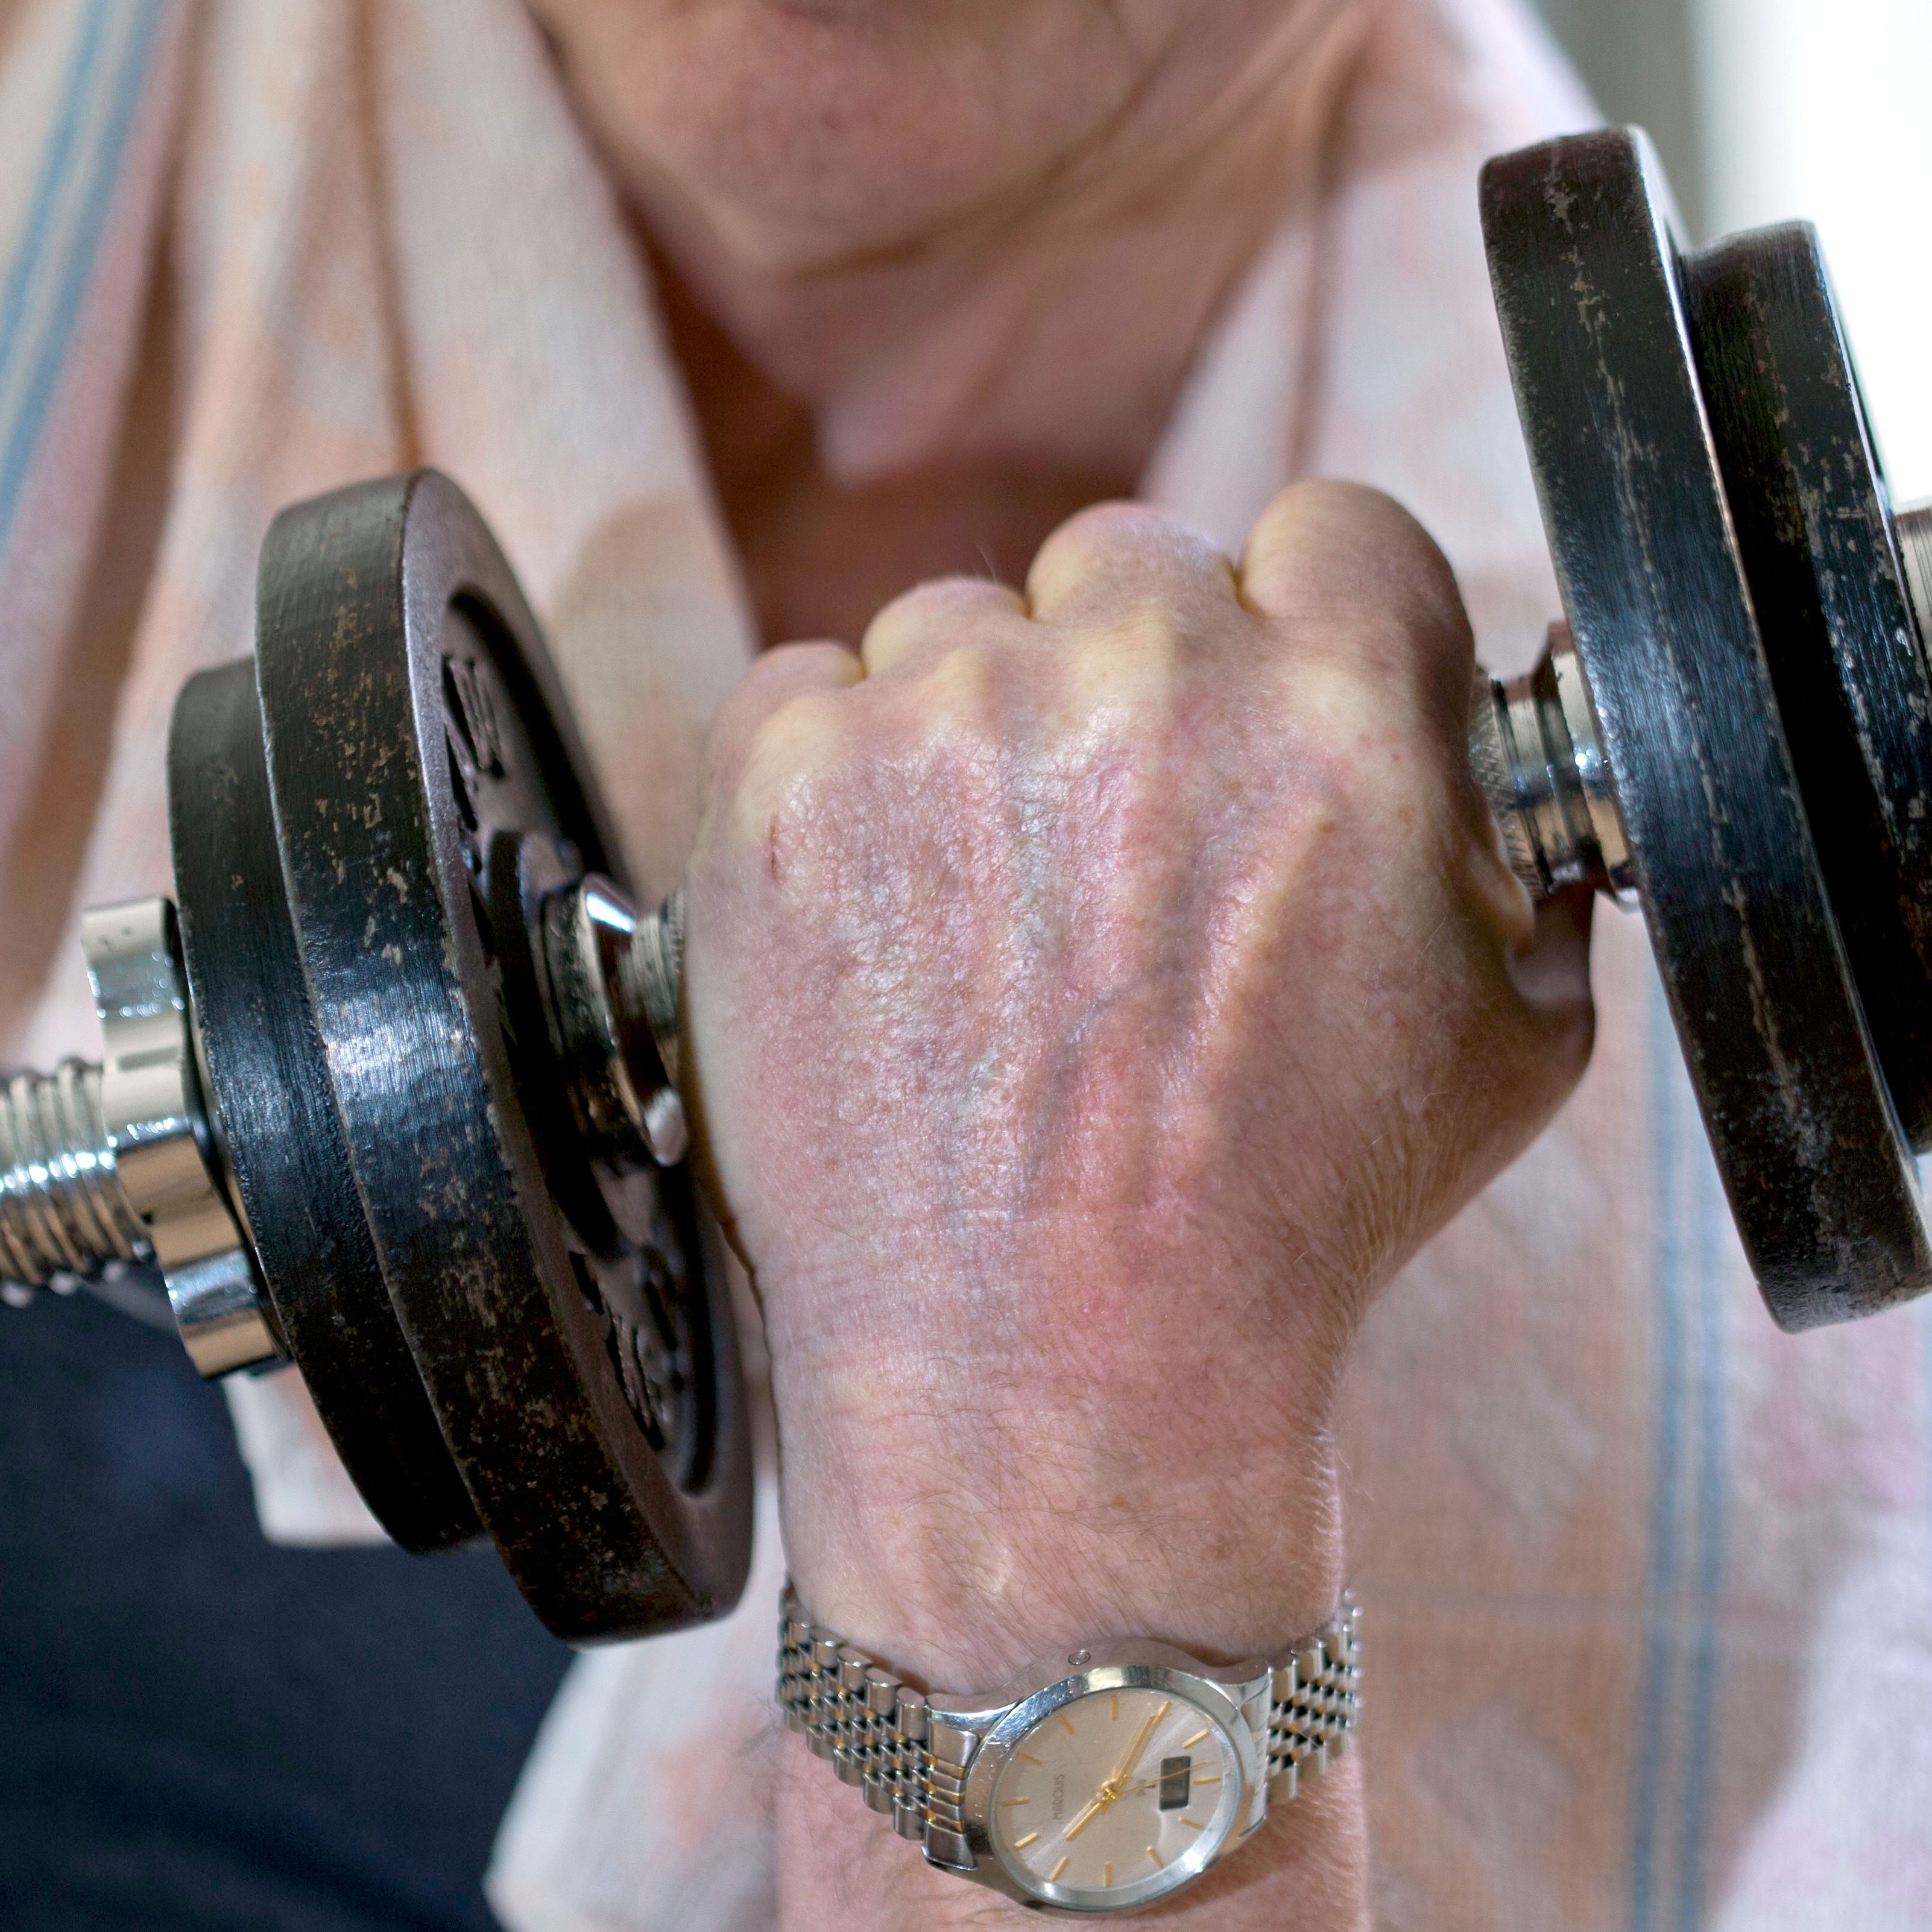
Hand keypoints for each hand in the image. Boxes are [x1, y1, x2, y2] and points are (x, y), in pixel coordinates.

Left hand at [685, 483, 1590, 1696]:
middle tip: (1107, 846)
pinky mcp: (786, 785)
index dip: (1296, 621)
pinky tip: (885, 922)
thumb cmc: (1277, 1226)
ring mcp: (944, 720)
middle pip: (1128, 568)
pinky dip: (838, 785)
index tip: (1259, 696)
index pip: (1329, 531)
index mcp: (1340, 716)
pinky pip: (812, 697)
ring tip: (987, 923)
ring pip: (960, 633)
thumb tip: (1480, 750)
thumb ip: (1509, 850)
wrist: (1049, 1376)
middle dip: (1130, 685)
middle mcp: (1142, 684)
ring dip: (977, 741)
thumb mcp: (1504, 1044)